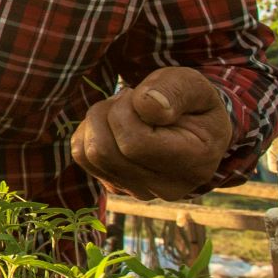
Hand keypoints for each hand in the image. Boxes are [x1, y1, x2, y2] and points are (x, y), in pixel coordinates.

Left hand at [69, 67, 232, 200]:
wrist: (194, 126)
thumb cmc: (192, 103)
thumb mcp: (193, 85)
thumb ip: (174, 91)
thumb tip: (148, 107)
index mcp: (194, 164)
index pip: (135, 143)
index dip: (126, 110)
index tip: (143, 94)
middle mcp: (167, 188)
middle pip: (105, 151)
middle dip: (108, 112)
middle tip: (130, 97)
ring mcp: (140, 191)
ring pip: (90, 155)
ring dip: (98, 120)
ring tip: (124, 109)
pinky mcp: (118, 186)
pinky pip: (83, 157)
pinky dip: (89, 131)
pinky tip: (113, 122)